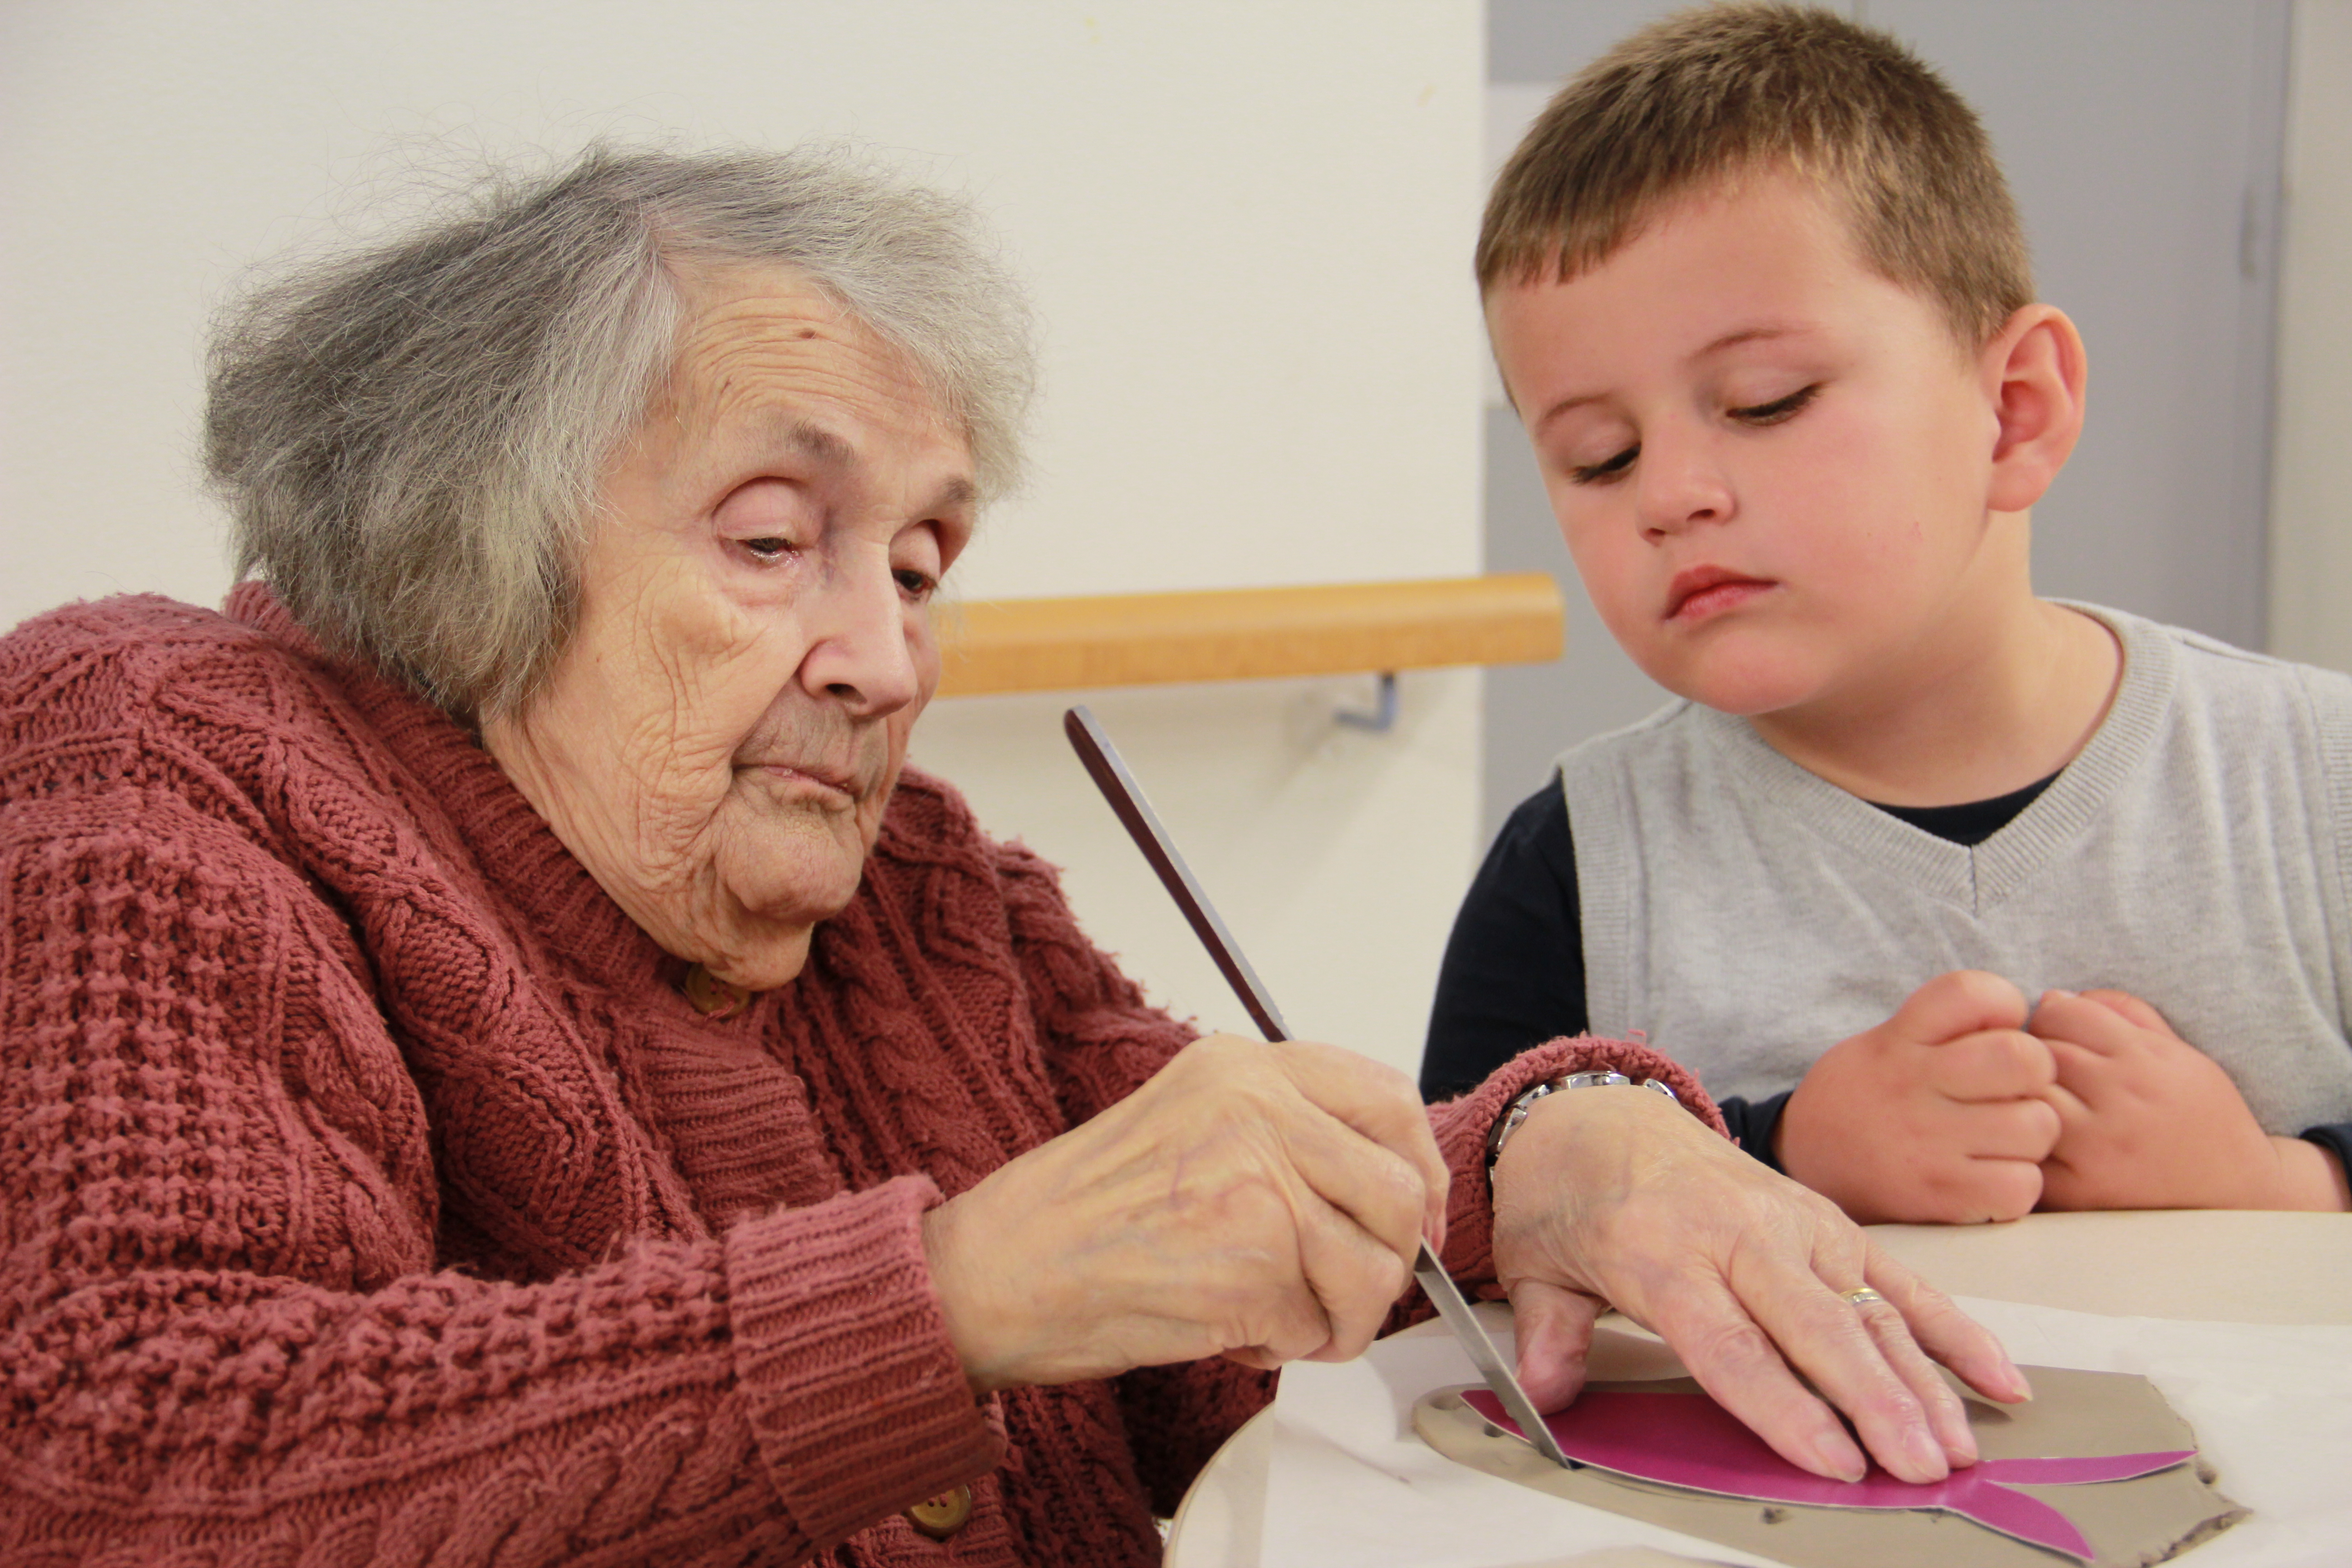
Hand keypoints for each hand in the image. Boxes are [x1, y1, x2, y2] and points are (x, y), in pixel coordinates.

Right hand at [920, 1034, 1447, 1390]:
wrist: (996, 1271)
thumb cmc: (1078, 1214)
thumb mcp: (1186, 1122)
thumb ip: (1278, 1131)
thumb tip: (1379, 1183)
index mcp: (1241, 1066)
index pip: (1388, 1097)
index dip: (1419, 1167)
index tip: (1412, 1216)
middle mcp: (1257, 1107)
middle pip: (1400, 1189)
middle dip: (1389, 1260)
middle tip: (1350, 1294)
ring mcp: (1260, 1180)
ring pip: (1374, 1268)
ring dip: (1342, 1317)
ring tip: (1282, 1323)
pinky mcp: (1254, 1260)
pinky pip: (1320, 1325)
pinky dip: (1290, 1348)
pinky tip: (1235, 1335)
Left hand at [1491, 1085, 2031, 1486]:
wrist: (1596, 1114)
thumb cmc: (1570, 1196)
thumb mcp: (1535, 1264)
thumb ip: (1546, 1335)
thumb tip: (1543, 1394)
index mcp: (1662, 1252)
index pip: (1733, 1345)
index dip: (1786, 1408)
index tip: (1834, 1460)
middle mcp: (1739, 1235)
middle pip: (1817, 1329)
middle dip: (1875, 1402)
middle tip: (1918, 1464)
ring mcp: (1793, 1222)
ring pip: (1870, 1307)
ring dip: (1924, 1379)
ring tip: (1961, 1443)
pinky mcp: (1826, 1218)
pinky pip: (1899, 1277)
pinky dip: (1951, 1327)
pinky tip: (1996, 1376)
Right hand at [1777, 971, 2061, 1222]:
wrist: (1804, 1165)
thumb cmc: (1864, 1099)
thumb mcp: (1883, 1043)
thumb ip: (1943, 1026)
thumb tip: (2024, 1020)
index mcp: (1898, 1040)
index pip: (1973, 992)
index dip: (2005, 1003)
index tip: (1993, 1031)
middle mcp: (1912, 1085)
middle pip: (2026, 1058)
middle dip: (2036, 1075)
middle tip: (2012, 1092)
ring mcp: (1926, 1143)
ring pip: (2037, 1126)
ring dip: (2031, 1137)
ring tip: (2000, 1140)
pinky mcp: (1939, 1196)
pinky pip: (2022, 1185)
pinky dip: (2017, 1185)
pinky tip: (1990, 1178)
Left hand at [2033, 988, 2349, 1210]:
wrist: (2238, 1196)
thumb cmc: (2201, 1117)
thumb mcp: (2179, 1055)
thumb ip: (2126, 1013)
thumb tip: (2057, 996)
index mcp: (2145, 1059)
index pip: (2061, 1012)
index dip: (2052, 1017)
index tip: (2058, 1034)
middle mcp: (2121, 1099)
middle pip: (2039, 1051)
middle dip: (2034, 1054)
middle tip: (2046, 1071)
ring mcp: (2096, 1146)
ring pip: (2026, 1097)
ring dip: (2024, 1096)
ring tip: (2043, 1104)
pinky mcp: (2078, 1189)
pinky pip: (2025, 1150)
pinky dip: (2023, 1142)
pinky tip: (2042, 1142)